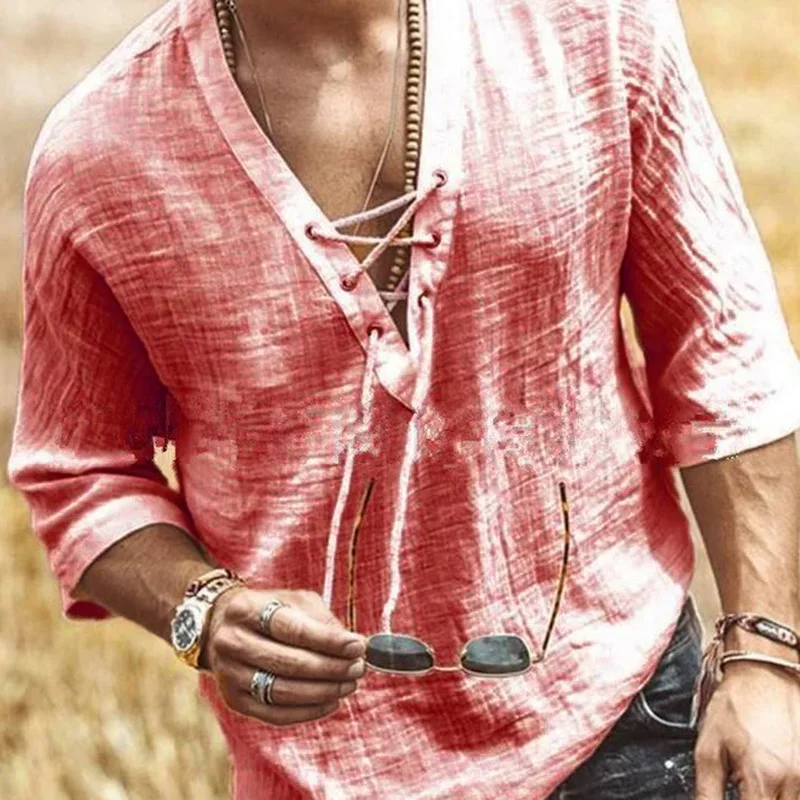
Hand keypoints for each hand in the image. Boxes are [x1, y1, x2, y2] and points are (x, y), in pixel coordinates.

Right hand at [199, 587, 367, 727]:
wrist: (220, 627)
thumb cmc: (269, 611)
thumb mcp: (293, 601)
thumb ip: (322, 620)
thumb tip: (354, 645)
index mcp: (246, 609)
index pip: (291, 629)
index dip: (328, 640)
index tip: (358, 645)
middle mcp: (232, 642)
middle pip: (288, 662)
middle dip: (331, 668)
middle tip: (359, 668)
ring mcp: (230, 674)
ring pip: (283, 691)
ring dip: (324, 691)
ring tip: (350, 684)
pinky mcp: (234, 700)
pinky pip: (275, 713)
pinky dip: (308, 711)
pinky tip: (331, 701)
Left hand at [694, 660, 799, 798]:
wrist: (765, 672)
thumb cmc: (735, 705)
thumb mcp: (708, 748)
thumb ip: (707, 791)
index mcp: (763, 778)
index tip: (735, 796)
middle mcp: (794, 780)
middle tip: (744, 789)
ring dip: (773, 796)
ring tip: (756, 784)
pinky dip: (787, 790)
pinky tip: (773, 780)